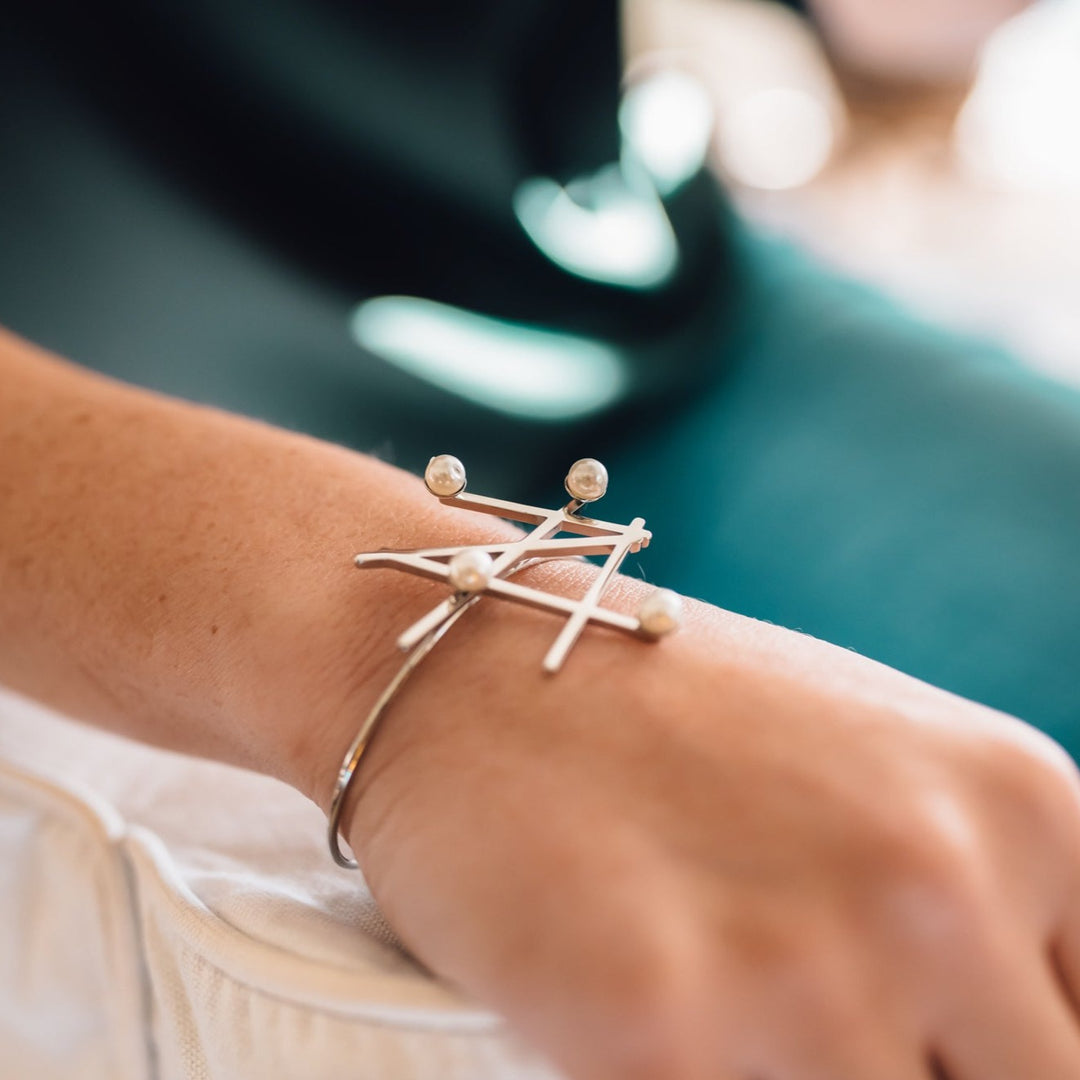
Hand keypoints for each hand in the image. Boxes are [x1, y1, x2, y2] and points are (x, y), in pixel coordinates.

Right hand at [321, 569, 1079, 1078]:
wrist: (469, 658)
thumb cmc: (658, 708)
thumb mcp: (869, 770)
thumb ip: (970, 909)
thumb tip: (1004, 1039)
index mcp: (1022, 805)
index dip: (1006, 1051)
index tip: (938, 1044)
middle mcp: (939, 881)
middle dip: (902, 1068)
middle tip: (799, 1013)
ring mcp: (806, 963)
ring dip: (782, 1072)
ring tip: (720, 996)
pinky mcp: (658, 1026)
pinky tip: (636, 1016)